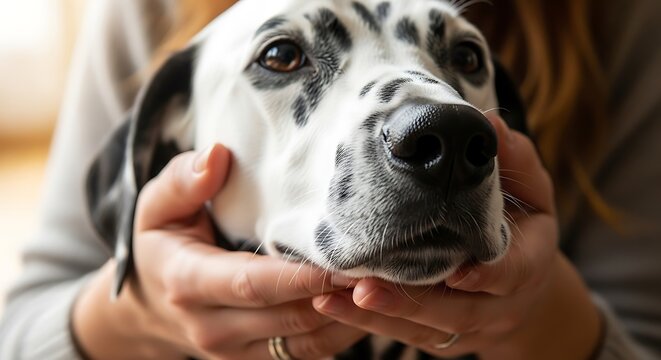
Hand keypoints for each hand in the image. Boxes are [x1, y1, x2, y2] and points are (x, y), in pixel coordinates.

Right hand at [73, 144, 365, 359]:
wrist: (150, 303)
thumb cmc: (162, 243)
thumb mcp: (156, 205)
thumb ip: (182, 179)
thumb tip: (217, 155)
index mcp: (187, 282)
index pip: (251, 283)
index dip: (300, 277)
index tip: (345, 261)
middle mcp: (211, 326)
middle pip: (288, 316)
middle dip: (338, 296)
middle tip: (386, 267)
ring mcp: (234, 351)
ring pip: (305, 341)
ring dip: (349, 317)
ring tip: (388, 283)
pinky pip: (308, 353)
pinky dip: (342, 331)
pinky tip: (368, 302)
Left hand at [313, 117, 601, 358]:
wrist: (524, 283)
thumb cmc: (524, 226)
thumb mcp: (532, 192)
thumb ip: (514, 160)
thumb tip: (487, 121)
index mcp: (527, 266)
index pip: (508, 274)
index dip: (483, 276)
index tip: (455, 273)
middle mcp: (499, 305)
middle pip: (455, 312)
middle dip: (409, 304)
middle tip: (365, 290)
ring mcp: (469, 326)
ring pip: (423, 329)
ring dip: (378, 318)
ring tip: (333, 299)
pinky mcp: (441, 337)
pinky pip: (404, 335)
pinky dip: (368, 324)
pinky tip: (330, 306)